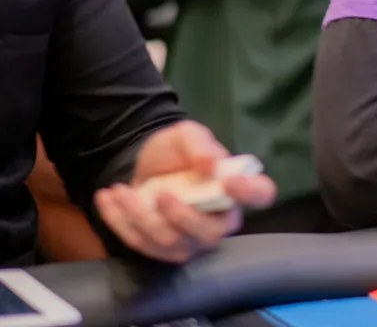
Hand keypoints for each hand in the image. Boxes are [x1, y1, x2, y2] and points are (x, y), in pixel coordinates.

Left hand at [95, 121, 276, 263]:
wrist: (142, 162)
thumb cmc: (175, 149)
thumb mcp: (186, 135)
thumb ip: (200, 145)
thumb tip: (212, 164)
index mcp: (235, 189)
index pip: (260, 194)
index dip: (250, 193)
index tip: (229, 181)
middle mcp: (218, 220)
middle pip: (209, 234)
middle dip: (183, 218)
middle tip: (162, 194)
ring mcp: (189, 239)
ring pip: (169, 242)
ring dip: (140, 218)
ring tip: (120, 189)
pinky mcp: (159, 248)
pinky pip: (140, 244)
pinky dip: (119, 222)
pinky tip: (108, 198)